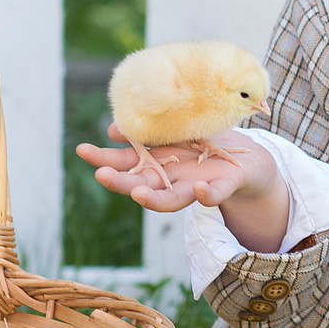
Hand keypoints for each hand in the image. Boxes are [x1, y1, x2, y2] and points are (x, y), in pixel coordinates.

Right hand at [77, 127, 280, 213]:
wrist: (247, 161)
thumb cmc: (206, 145)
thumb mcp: (175, 133)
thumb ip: (146, 134)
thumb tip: (113, 128)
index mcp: (160, 165)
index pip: (128, 165)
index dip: (105, 159)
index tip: (81, 150)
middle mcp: (173, 180)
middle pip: (143, 187)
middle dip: (122, 183)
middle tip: (101, 175)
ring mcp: (197, 187)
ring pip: (173, 200)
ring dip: (154, 199)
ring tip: (138, 194)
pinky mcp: (223, 188)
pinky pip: (214, 195)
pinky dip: (206, 195)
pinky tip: (198, 189)